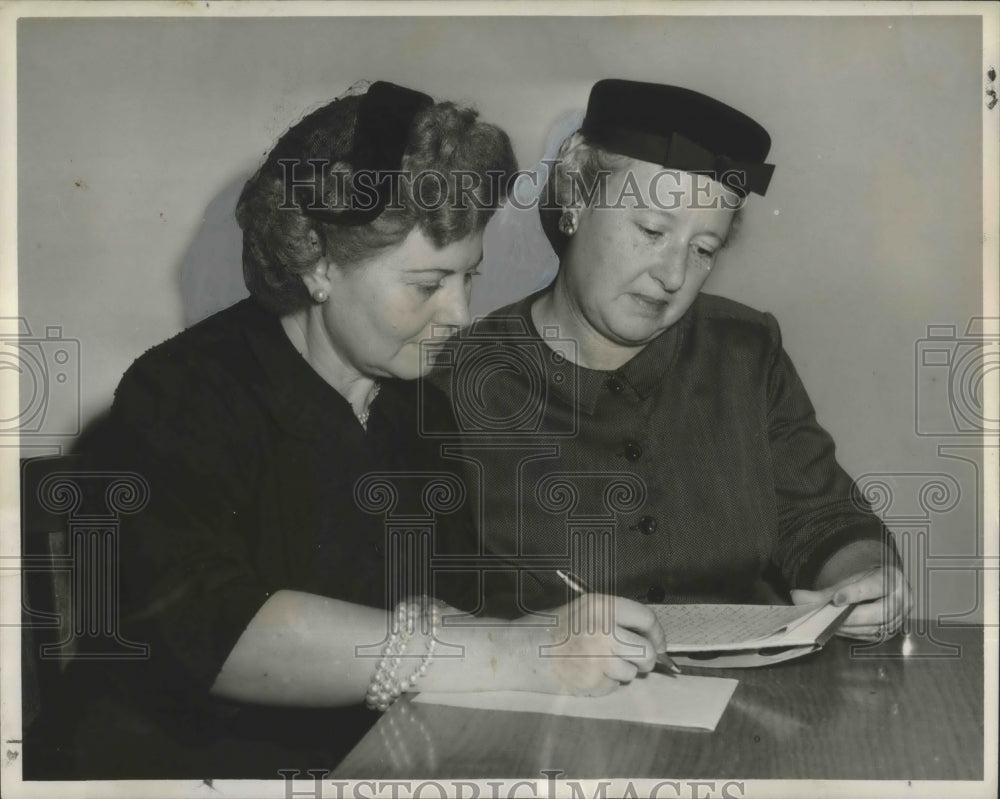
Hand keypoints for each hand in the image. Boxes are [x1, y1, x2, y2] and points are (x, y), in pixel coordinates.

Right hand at [535, 594, 667, 695]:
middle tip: (638, 662)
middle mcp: (604, 629)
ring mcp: (599, 657)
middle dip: (646, 660)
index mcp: (602, 606)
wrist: (518, 650)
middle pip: (646, 651)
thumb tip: (646, 637)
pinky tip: (584, 674)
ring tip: (598, 665)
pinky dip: (604, 684)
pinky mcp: (592, 681)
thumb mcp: (582, 611)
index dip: (657, 634)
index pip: (646, 618)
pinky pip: (612, 687)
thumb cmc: (548, 630)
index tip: (659, 643)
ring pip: (632, 673)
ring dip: (621, 673)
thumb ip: (613, 620)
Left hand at [790, 565, 911, 640]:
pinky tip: (836, 629)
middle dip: (850, 617)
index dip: (855, 593)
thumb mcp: (849, 580)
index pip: (875, 586)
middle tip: (827, 618)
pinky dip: (850, 633)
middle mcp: (900, 601)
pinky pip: (869, 637)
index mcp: (891, 580)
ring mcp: (897, 620)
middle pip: (877, 613)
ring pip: (872, 628)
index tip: (836, 599)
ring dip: (847, 627)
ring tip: (826, 623)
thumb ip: (825, 591)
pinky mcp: (890, 633)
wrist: (884, 588)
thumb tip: (796, 597)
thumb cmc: (865, 582)